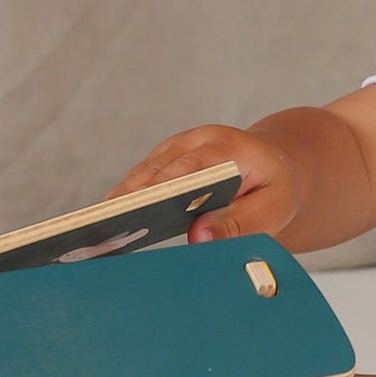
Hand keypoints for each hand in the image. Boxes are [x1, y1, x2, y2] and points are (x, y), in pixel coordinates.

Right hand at [110, 123, 305, 242]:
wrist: (278, 165)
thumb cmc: (277, 189)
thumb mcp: (274, 208)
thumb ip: (241, 222)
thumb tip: (198, 236)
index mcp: (229, 146)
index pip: (191, 166)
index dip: (162, 186)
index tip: (138, 208)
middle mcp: (200, 139)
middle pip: (159, 168)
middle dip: (132, 196)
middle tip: (105, 225)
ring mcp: (181, 146)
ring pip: (145, 171)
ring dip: (123, 198)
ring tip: (97, 230)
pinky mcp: (169, 158)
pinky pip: (144, 177)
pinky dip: (127, 198)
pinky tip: (111, 224)